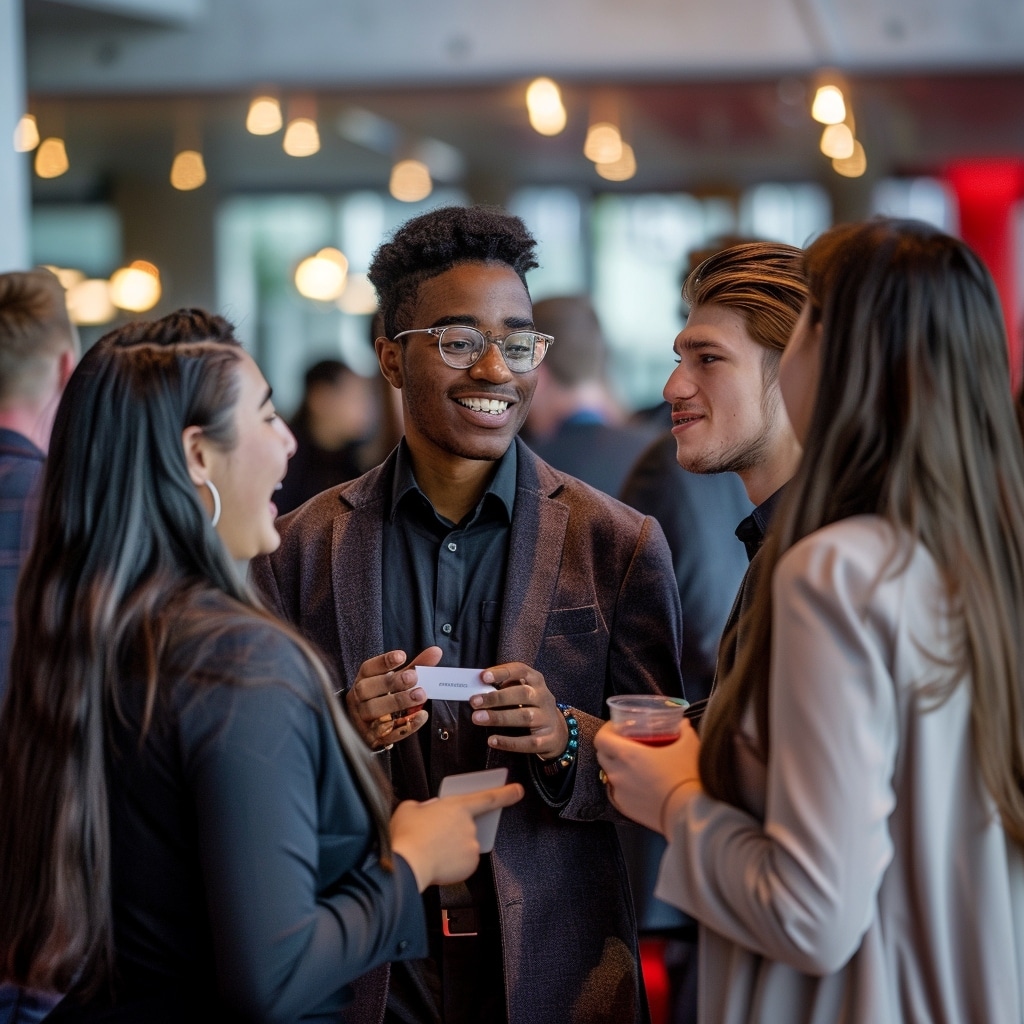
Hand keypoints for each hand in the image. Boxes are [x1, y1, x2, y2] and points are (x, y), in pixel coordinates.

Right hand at [345, 646, 441, 749]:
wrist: (368, 729)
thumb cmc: (385, 697)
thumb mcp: (397, 680)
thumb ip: (415, 667)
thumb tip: (436, 651)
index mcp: (363, 680)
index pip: (368, 668)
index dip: (383, 662)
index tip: (402, 656)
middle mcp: (358, 698)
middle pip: (367, 689)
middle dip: (392, 683)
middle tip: (414, 678)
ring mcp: (362, 719)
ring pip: (373, 710)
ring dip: (398, 701)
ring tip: (420, 696)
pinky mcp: (372, 738)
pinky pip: (386, 733)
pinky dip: (405, 725)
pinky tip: (421, 716)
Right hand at [390, 783, 524, 890]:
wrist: (408, 865)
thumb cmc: (407, 836)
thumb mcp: (410, 809)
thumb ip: (423, 807)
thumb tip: (425, 811)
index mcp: (457, 806)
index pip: (489, 797)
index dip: (506, 792)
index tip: (519, 790)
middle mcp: (470, 825)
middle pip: (470, 825)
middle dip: (455, 830)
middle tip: (435, 836)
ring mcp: (471, 846)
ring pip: (465, 844)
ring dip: (452, 846)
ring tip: (431, 850)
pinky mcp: (470, 866)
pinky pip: (463, 862)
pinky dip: (453, 863)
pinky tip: (437, 862)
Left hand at [468, 662, 567, 760]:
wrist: (557, 732)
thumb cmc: (532, 706)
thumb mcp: (523, 691)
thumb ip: (504, 688)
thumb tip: (477, 689)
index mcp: (536, 681)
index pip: (520, 671)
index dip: (502, 673)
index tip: (483, 677)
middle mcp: (544, 697)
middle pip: (522, 694)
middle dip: (497, 697)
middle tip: (474, 702)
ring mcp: (547, 718)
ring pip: (524, 717)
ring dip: (499, 717)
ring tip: (478, 718)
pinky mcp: (548, 739)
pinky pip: (528, 742)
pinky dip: (509, 742)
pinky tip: (492, 740)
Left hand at [594, 719, 701, 834]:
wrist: (690, 813)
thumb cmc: (686, 777)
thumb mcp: (689, 746)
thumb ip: (683, 731)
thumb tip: (683, 724)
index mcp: (627, 755)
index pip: (601, 738)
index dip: (606, 730)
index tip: (617, 727)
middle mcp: (618, 773)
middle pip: (603, 755)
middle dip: (611, 747)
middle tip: (628, 743)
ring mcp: (620, 793)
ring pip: (611, 774)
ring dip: (619, 767)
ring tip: (636, 764)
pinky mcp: (626, 809)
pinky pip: (619, 792)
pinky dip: (625, 786)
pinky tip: (641, 784)